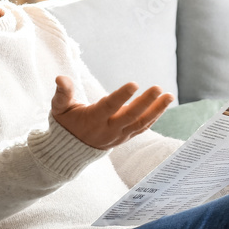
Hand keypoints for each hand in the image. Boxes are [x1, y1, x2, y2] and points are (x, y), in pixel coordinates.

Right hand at [51, 76, 173, 149]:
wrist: (71, 150)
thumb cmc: (66, 122)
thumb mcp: (59, 108)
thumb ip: (62, 93)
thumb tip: (60, 78)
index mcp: (92, 120)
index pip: (109, 107)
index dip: (122, 96)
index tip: (134, 84)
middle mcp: (108, 129)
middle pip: (130, 117)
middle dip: (145, 102)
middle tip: (158, 88)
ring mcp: (118, 135)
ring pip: (140, 123)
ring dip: (156, 110)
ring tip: (169, 96)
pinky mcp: (125, 137)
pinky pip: (142, 128)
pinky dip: (153, 117)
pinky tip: (163, 105)